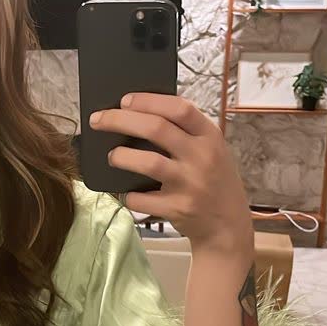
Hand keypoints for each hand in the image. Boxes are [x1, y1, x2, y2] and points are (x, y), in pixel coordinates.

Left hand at [89, 92, 253, 253]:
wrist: (228, 226)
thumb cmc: (214, 182)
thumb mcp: (212, 151)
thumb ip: (186, 133)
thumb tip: (139, 114)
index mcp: (210, 137)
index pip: (179, 108)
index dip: (148, 101)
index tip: (125, 100)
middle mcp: (202, 157)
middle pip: (156, 128)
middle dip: (120, 120)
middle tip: (98, 120)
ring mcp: (190, 184)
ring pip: (148, 162)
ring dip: (121, 156)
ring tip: (112, 156)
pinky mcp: (178, 209)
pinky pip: (142, 198)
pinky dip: (128, 195)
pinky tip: (126, 192)